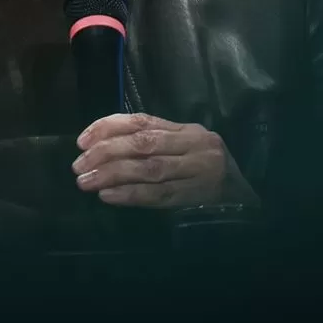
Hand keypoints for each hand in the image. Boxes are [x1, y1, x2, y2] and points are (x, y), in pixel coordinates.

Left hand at [70, 112, 237, 208]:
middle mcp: (195, 146)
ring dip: (112, 175)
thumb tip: (101, 146)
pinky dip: (131, 195)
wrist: (244, 200)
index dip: (108, 128)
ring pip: (148, 169)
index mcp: (187, 130)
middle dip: (105, 153)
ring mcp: (198, 172)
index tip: (81, 140)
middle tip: (78, 165)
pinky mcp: (198, 198)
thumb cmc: (205, 172)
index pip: (142, 122)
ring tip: (85, 182)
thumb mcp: (184, 149)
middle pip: (142, 144)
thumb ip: (153, 143)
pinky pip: (159, 196)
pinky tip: (108, 197)